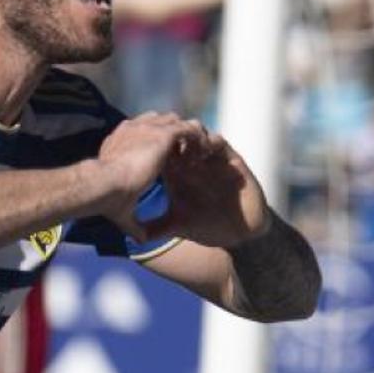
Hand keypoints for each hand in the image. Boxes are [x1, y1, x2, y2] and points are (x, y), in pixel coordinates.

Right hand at [93, 113, 210, 216]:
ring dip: (191, 137)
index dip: (161, 146)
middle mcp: (134, 129)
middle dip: (177, 136)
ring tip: (201, 153)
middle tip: (190, 156)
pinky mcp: (162, 133)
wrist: (101, 186)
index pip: (145, 134)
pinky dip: (199, 139)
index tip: (173, 162)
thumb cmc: (106, 199)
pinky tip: (205, 154)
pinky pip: (189, 129)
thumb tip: (139, 241)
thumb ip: (133, 222)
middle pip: (163, 122)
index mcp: (121, 142)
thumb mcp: (120, 211)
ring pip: (178, 123)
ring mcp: (148, 128)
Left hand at [139, 131, 270, 248]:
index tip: (141, 155)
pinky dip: (209, 142)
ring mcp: (210, 159)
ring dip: (188, 138)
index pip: (159, 152)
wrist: (239, 232)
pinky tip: (202, 154)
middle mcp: (192, 162)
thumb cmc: (208, 226)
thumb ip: (156, 227)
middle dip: (167, 137)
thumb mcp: (177, 225)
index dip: (150, 149)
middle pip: (175, 137)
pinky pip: (219, 141)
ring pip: (195, 134)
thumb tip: (134, 239)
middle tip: (161, 146)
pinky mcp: (229, 160)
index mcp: (176, 174)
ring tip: (182, 151)